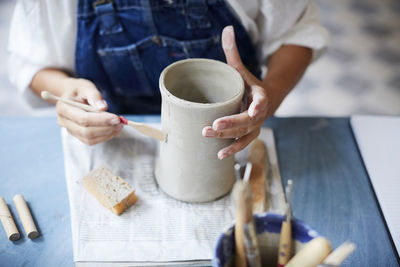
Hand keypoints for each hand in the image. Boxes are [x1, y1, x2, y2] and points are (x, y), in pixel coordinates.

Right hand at [56, 78, 122, 144]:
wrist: (72, 95)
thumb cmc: (80, 90)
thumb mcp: (86, 87)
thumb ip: (94, 96)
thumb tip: (103, 108)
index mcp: (63, 108)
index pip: (82, 119)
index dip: (101, 120)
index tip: (116, 118)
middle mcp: (64, 121)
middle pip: (86, 131)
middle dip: (105, 128)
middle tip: (121, 122)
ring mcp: (70, 130)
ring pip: (89, 139)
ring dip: (107, 134)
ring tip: (120, 125)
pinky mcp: (78, 135)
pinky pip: (92, 141)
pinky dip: (105, 136)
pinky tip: (115, 129)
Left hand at [202, 26, 271, 158]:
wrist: (264, 100)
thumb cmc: (248, 84)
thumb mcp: (241, 68)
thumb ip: (233, 52)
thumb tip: (227, 29)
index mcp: (259, 95)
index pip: (261, 100)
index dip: (258, 105)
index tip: (252, 110)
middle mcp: (259, 113)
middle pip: (247, 121)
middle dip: (230, 124)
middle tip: (212, 126)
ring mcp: (255, 126)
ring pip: (244, 134)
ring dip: (227, 138)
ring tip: (210, 136)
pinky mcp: (249, 135)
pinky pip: (242, 144)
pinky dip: (232, 149)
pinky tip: (219, 155)